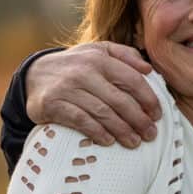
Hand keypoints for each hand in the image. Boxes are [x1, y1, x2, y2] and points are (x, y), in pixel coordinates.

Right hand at [26, 42, 160, 147]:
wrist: (34, 74)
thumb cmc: (76, 65)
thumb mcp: (98, 51)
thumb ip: (125, 55)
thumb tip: (148, 69)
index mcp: (100, 58)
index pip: (132, 80)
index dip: (148, 99)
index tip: (157, 115)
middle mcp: (84, 71)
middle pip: (120, 100)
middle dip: (139, 120)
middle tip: (150, 134)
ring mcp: (68, 88)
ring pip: (102, 113)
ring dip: (122, 130)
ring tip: (134, 142)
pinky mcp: (52, 104)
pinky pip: (80, 120)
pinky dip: (96, 132)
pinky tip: (109, 141)